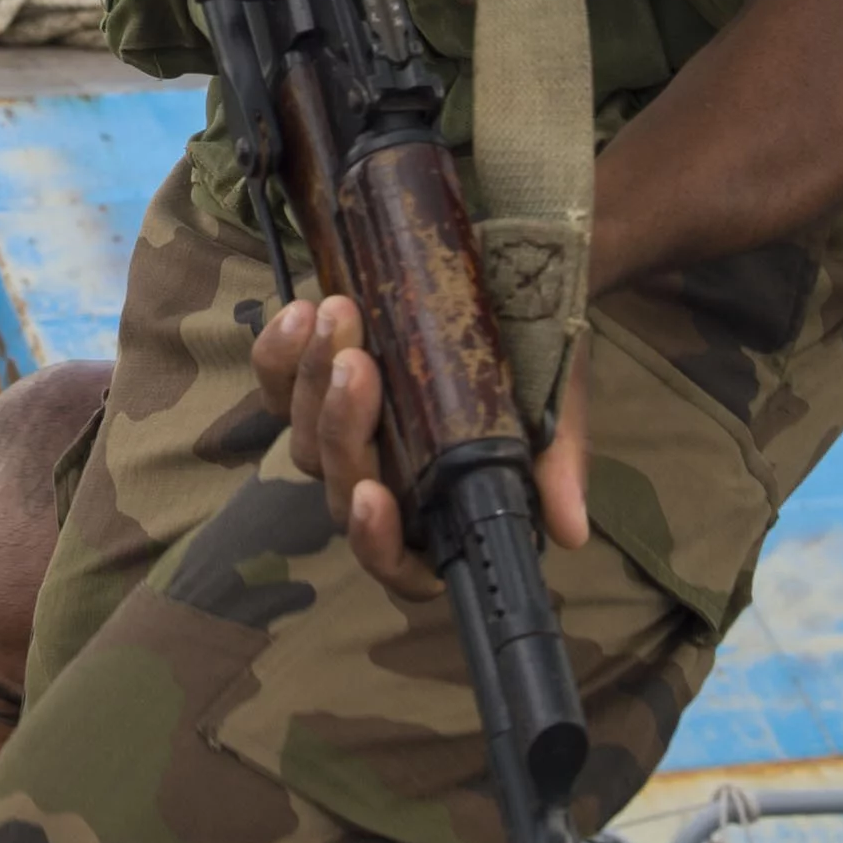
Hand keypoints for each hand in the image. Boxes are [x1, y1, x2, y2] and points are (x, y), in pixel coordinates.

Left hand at [249, 292, 590, 594]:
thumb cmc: (539, 361)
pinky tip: (301, 313)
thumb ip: (556, 466)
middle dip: (344, 427)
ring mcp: (342, 433)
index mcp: (440, 508)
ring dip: (312, 380)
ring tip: (341, 314)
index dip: (376, 543)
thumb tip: (570, 531)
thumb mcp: (556, 406)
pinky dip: (278, 354)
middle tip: (361, 363)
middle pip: (340, 486)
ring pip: (302, 436)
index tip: (373, 495)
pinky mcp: (308, 383)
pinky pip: (273, 385)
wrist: (514, 280)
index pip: (396, 563)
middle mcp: (385, 482)